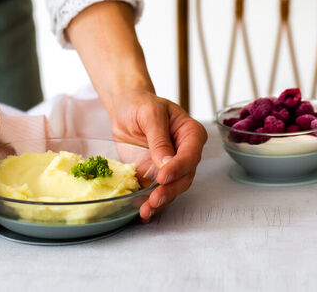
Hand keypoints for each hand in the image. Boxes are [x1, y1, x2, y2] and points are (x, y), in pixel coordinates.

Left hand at [109, 89, 206, 221]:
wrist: (125, 109)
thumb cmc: (141, 104)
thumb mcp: (150, 114)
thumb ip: (158, 137)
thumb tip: (165, 163)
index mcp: (191, 133)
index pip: (191, 154)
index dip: (179, 167)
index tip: (163, 176)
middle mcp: (184, 153)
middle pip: (185, 176)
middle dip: (170, 189)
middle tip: (155, 198)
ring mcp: (171, 167)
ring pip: (173, 188)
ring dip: (161, 200)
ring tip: (146, 210)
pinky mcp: (155, 176)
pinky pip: (156, 192)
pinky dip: (150, 204)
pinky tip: (143, 213)